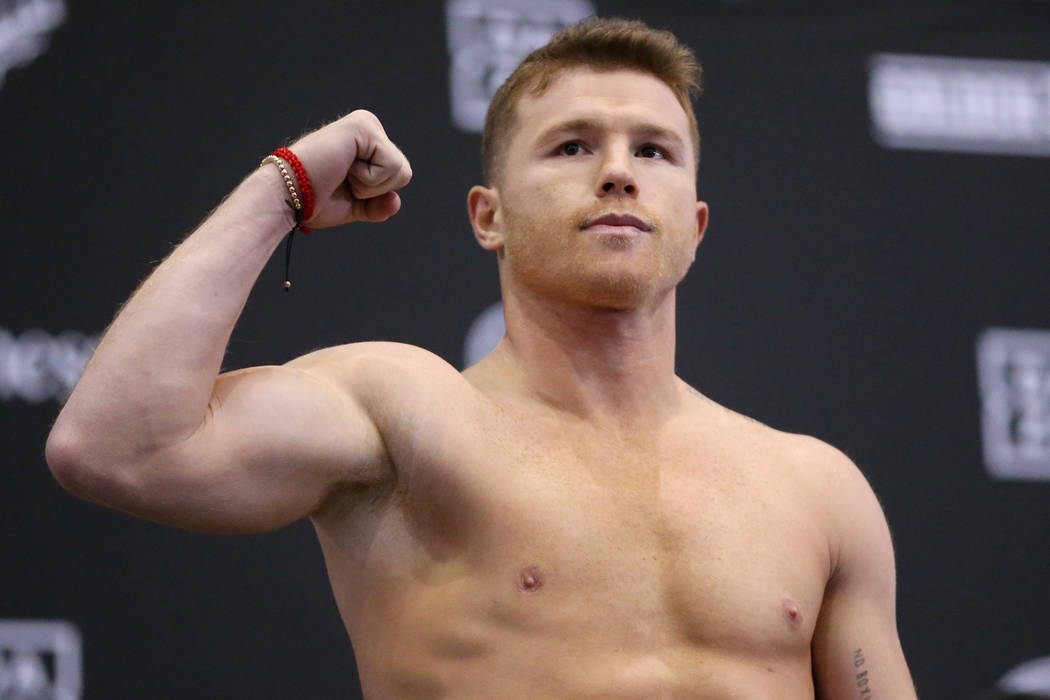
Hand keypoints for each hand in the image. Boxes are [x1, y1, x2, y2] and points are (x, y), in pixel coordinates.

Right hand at [284, 110, 412, 228]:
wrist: (287, 196)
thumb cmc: (312, 200)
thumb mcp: (353, 206)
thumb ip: (378, 205)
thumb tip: (396, 201)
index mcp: (367, 144)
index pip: (397, 177)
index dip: (373, 195)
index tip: (342, 186)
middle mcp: (368, 128)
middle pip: (403, 173)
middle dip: (375, 191)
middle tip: (341, 181)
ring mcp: (366, 124)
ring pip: (400, 170)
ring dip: (370, 185)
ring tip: (340, 174)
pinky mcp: (363, 126)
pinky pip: (391, 166)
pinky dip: (368, 179)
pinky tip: (343, 168)